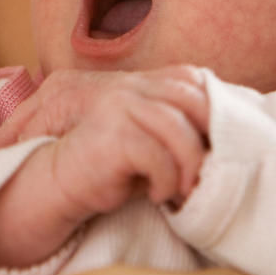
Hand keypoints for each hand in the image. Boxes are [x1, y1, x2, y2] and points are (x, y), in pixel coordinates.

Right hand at [29, 68, 211, 216]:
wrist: (51, 185)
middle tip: (215, 170)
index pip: (188, 78)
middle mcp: (127, 85)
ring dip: (191, 165)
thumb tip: (223, 144)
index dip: (213, 106)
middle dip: (212, 135)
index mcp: (136, 82)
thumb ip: (174, 131)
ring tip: (187, 191)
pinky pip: (158, 155)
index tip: (221, 142)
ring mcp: (116, 104)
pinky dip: (167, 180)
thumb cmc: (104, 170)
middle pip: (192, 98)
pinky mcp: (110, 132)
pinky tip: (159, 196)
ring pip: (178, 127)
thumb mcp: (145, 143)